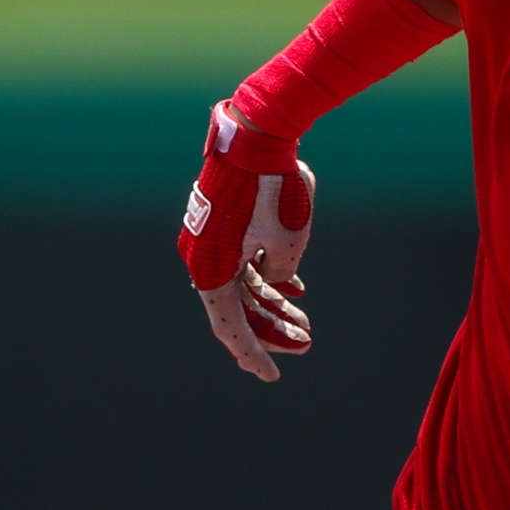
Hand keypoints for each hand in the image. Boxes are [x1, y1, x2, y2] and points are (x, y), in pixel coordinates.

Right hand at [177, 100, 317, 380]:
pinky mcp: (225, 227)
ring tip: (304, 324)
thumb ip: (281, 274)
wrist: (260, 134)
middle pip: (238, 308)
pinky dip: (268, 278)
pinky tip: (294, 292)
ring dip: (272, 305)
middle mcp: (204, 257)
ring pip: (243, 286)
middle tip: (306, 343)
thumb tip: (279, 284)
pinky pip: (244, 264)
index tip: (272, 376)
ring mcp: (213, 242)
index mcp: (210, 267)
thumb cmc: (273, 186)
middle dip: (271, 329)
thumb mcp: (289, 239)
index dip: (252, 354)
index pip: (229, 326)